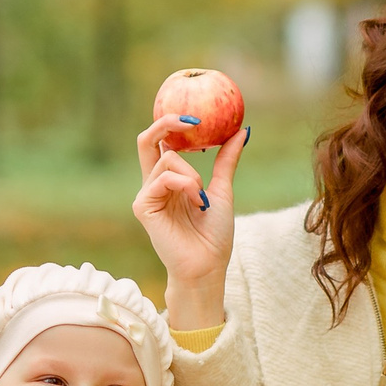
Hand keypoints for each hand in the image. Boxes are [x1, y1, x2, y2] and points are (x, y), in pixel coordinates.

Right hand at [133, 120, 247, 332]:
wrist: (208, 267)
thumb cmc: (214, 236)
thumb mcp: (223, 190)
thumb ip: (226, 161)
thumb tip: (242, 130)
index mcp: (168, 180)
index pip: (160, 142)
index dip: (172, 124)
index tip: (200, 119)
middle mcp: (153, 185)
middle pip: (146, 140)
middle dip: (166, 123)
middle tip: (192, 121)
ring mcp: (146, 195)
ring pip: (167, 159)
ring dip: (193, 174)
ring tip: (203, 198)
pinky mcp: (144, 207)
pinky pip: (163, 178)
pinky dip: (186, 185)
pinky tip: (197, 202)